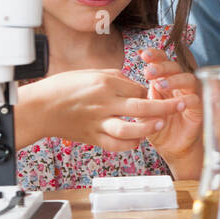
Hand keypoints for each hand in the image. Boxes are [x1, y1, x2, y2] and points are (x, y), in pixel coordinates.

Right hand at [22, 69, 180, 152]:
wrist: (38, 109)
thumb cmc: (61, 87)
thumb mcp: (88, 73)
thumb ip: (113, 76)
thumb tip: (131, 82)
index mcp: (104, 84)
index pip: (137, 87)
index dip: (150, 91)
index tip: (156, 92)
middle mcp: (104, 103)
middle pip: (141, 106)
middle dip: (165, 106)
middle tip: (180, 105)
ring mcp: (98, 122)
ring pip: (130, 129)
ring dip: (148, 128)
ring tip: (160, 124)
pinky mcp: (92, 137)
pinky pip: (115, 145)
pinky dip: (129, 145)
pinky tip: (138, 141)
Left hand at [139, 48, 202, 163]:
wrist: (170, 146)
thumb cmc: (155, 126)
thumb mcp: (142, 111)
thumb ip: (137, 98)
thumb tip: (124, 84)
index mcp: (163, 81)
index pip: (161, 62)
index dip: (155, 56)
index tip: (142, 55)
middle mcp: (177, 85)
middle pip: (174, 67)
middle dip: (162, 66)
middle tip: (148, 72)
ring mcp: (189, 95)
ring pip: (188, 79)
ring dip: (175, 80)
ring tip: (160, 85)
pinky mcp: (198, 109)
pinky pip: (196, 99)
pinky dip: (188, 99)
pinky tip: (180, 102)